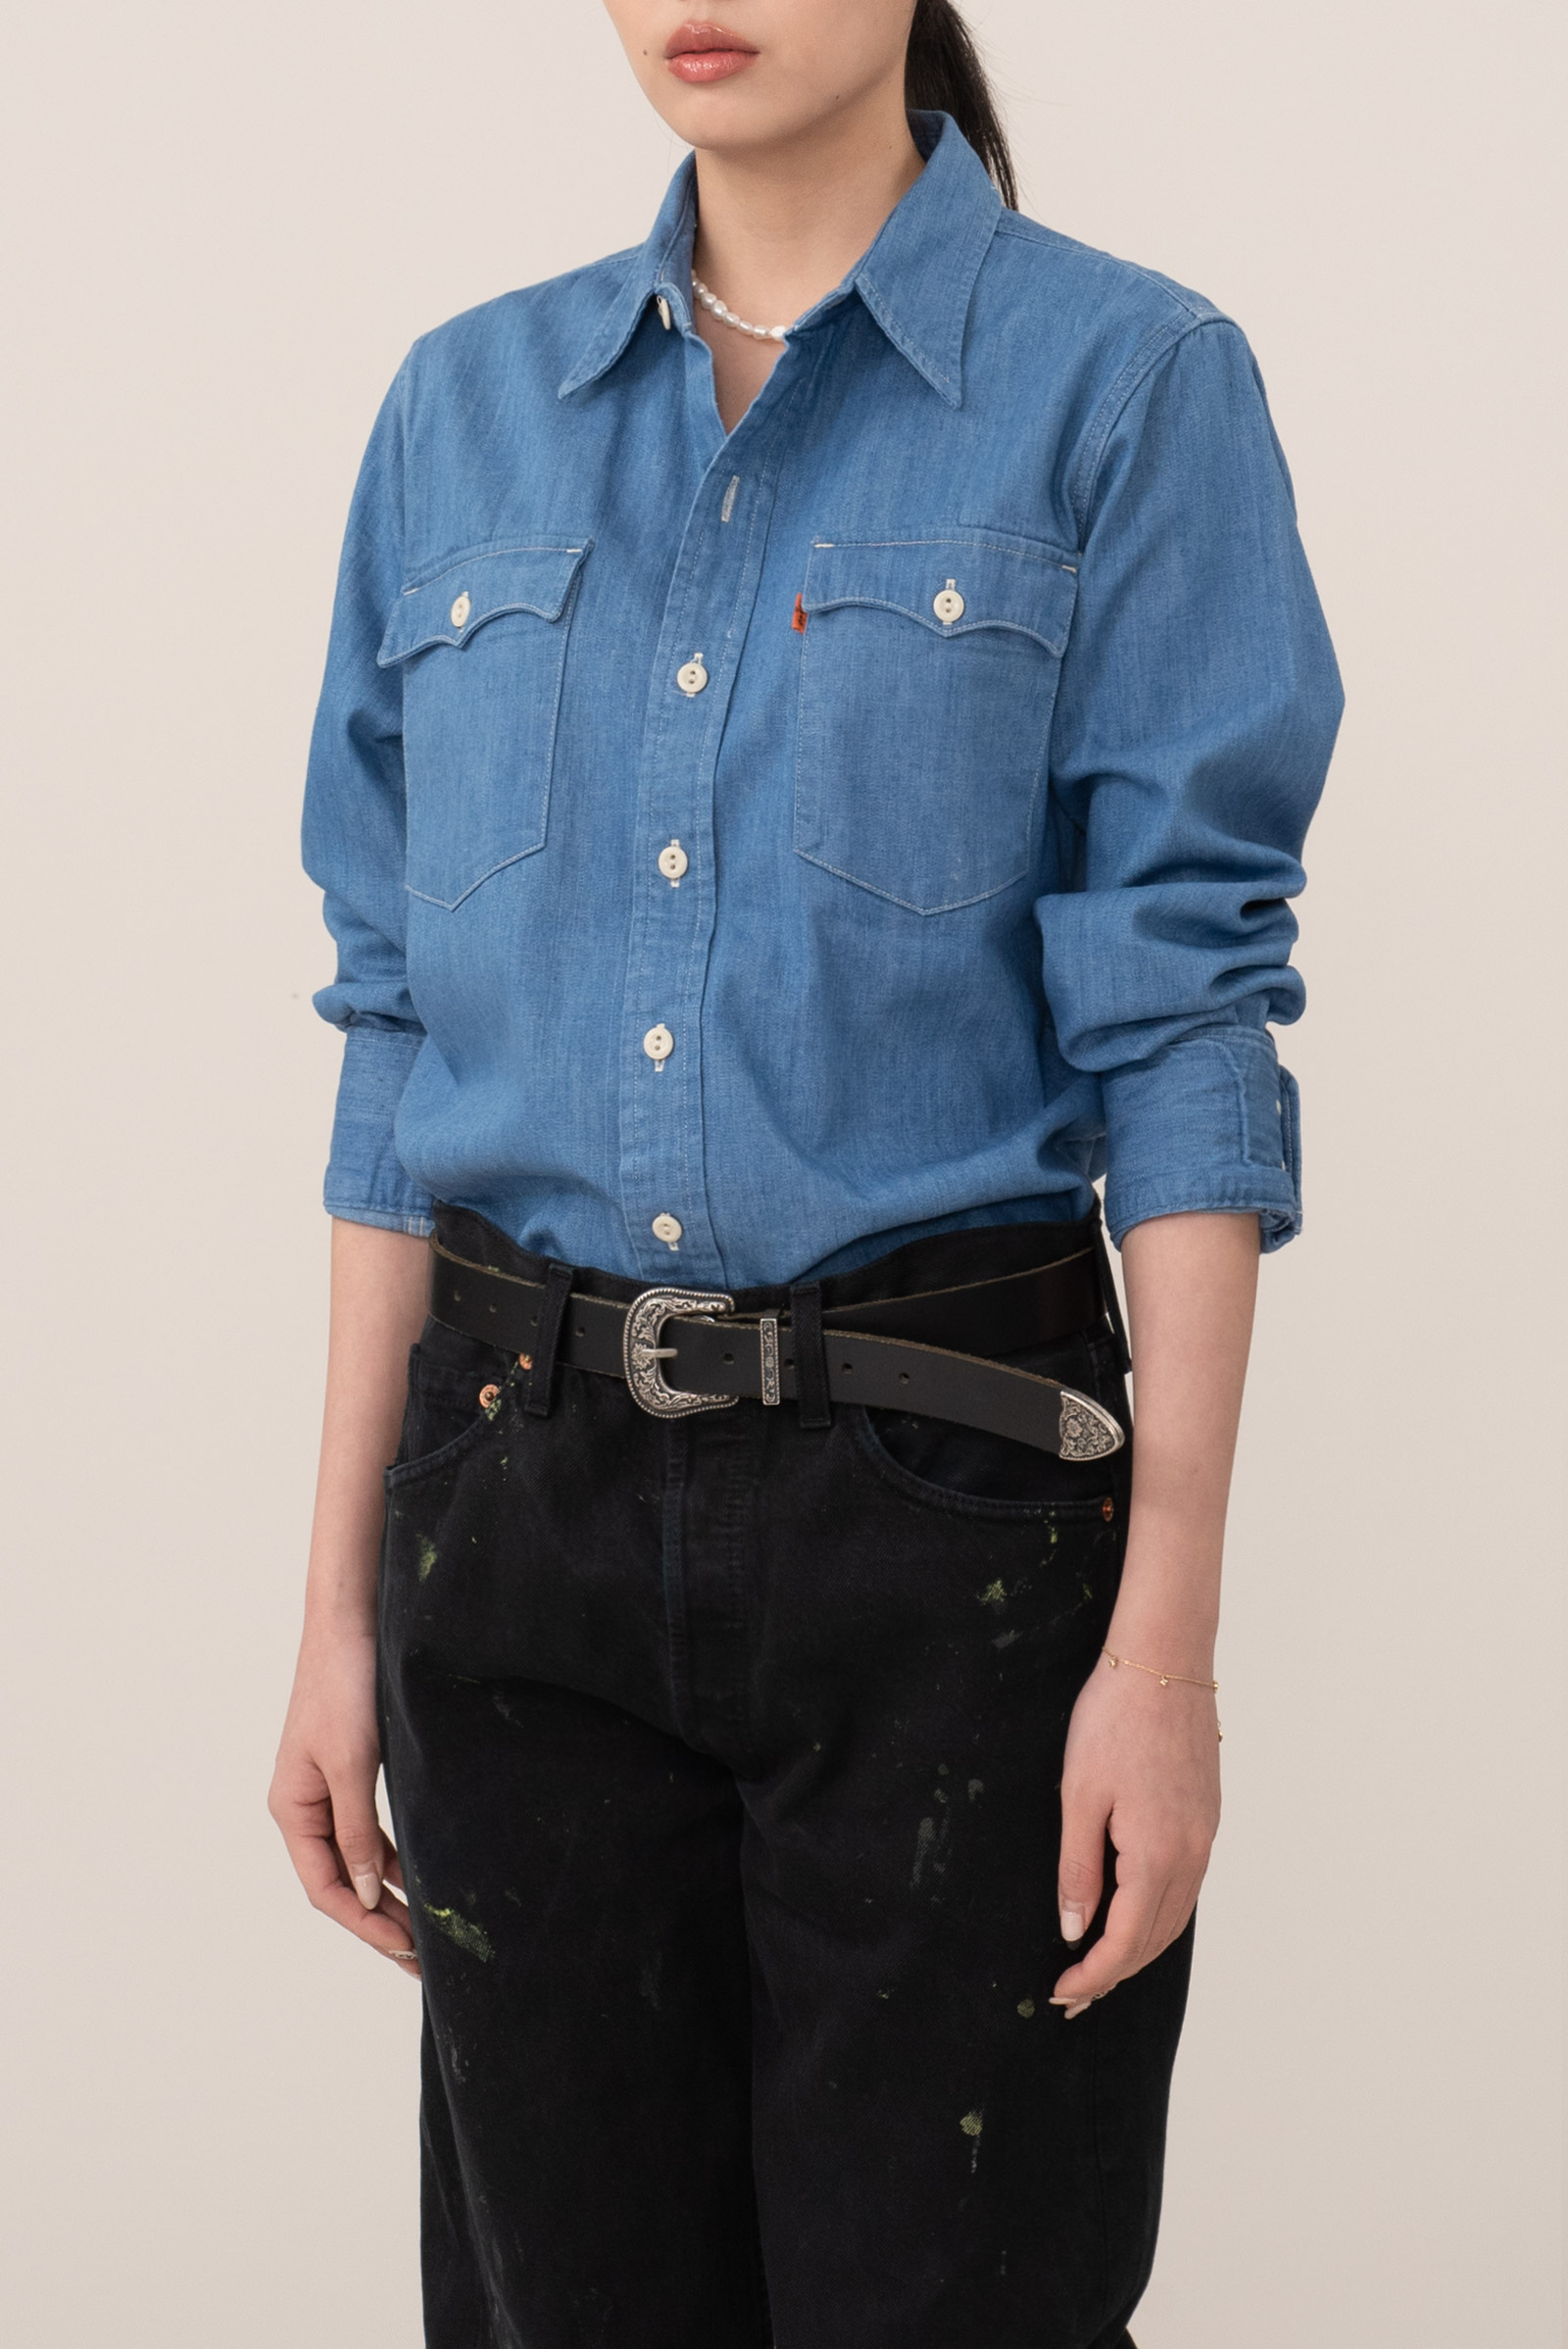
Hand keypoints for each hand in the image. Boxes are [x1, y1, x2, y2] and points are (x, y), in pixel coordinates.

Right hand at [268, 1625, 420, 1978]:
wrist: (353, 1621)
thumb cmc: (345, 1684)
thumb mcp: (352, 1763)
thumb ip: (358, 1830)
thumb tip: (370, 1892)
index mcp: (293, 1809)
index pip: (325, 1888)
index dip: (363, 1924)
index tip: (403, 1949)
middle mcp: (306, 1806)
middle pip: (341, 1881)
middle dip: (379, 1921)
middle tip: (421, 1958)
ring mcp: (328, 1791)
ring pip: (358, 1860)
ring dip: (389, 1894)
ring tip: (425, 1931)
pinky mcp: (353, 1772)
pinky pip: (371, 1831)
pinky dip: (393, 1858)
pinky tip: (419, 1878)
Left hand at [1050, 1648, 1220, 2015]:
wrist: (1164, 1663)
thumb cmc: (1112, 1721)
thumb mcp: (1079, 1796)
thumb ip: (1079, 1869)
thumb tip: (1075, 1931)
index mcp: (1157, 1856)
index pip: (1124, 1942)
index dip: (1092, 1975)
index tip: (1060, 1992)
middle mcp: (1192, 1856)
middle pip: (1155, 1939)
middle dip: (1114, 1973)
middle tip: (1074, 1996)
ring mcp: (1206, 1838)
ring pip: (1175, 1917)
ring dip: (1139, 1949)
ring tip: (1101, 1968)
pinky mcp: (1208, 1818)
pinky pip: (1187, 1887)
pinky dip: (1159, 1915)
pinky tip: (1135, 1915)